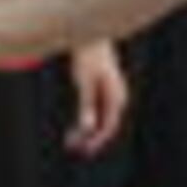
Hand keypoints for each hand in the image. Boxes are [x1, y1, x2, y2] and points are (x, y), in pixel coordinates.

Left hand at [63, 40, 126, 155]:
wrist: (91, 36)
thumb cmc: (87, 58)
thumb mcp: (85, 83)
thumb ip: (87, 106)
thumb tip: (87, 129)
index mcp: (116, 97)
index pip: (108, 127)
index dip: (95, 141)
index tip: (82, 150)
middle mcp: (117, 99)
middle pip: (104, 126)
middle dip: (88, 139)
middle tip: (70, 147)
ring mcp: (111, 96)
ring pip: (100, 121)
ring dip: (85, 132)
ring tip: (69, 141)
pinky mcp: (103, 92)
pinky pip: (96, 113)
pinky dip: (85, 121)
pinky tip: (74, 129)